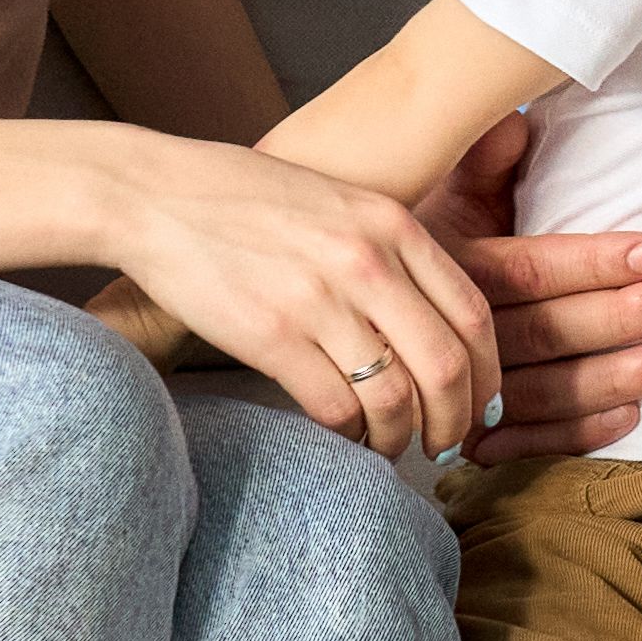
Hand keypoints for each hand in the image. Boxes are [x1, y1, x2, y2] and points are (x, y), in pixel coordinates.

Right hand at [94, 131, 501, 455]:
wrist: (154, 194)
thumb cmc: (242, 199)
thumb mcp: (336, 202)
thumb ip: (386, 248)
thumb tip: (427, 316)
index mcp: (393, 225)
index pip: (473, 314)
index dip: (487, 374)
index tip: (479, 405)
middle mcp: (368, 261)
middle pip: (448, 365)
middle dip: (455, 421)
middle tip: (444, 446)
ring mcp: (320, 299)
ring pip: (396, 397)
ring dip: (400, 436)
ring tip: (388, 446)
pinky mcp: (272, 335)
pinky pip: (336, 407)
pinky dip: (348, 434)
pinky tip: (342, 433)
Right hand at [420, 110, 641, 464]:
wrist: (326, 294)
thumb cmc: (402, 236)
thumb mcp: (435, 193)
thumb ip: (479, 162)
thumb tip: (517, 122)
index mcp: (445, 264)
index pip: (529, 268)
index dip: (594, 263)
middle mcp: (442, 326)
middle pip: (541, 330)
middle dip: (618, 317)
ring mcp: (447, 387)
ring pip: (539, 391)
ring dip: (612, 378)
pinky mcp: (459, 430)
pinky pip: (520, 442)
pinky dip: (573, 435)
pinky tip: (627, 419)